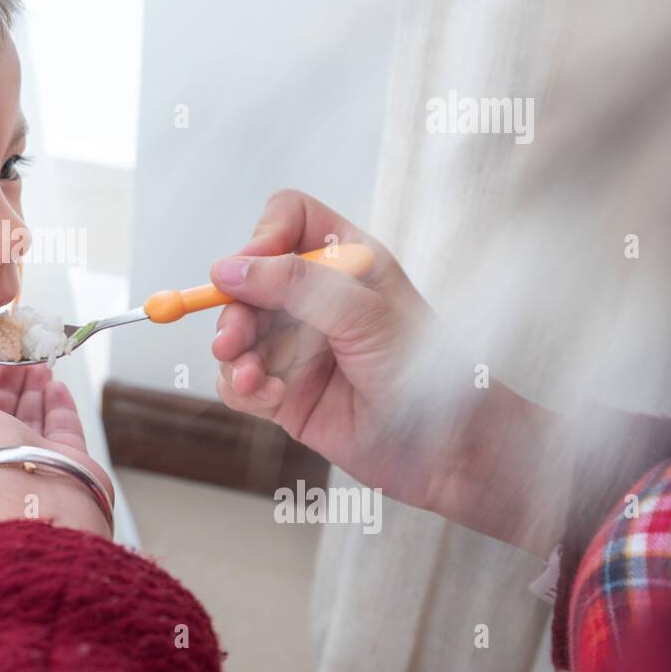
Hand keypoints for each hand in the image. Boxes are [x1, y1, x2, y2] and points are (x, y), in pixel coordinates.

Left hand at [0, 365, 114, 538]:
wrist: (7, 488)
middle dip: (0, 382)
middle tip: (9, 351)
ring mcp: (22, 470)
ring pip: (25, 422)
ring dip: (29, 387)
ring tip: (33, 358)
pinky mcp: (62, 468)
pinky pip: (61, 432)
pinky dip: (58, 405)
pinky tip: (54, 383)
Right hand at [208, 188, 539, 526]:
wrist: (443, 450)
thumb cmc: (424, 372)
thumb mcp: (363, 313)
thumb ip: (295, 284)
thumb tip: (227, 270)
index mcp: (345, 261)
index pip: (286, 221)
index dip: (262, 238)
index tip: (251, 271)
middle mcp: (316, 298)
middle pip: (247, 281)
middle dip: (235, 310)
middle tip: (234, 340)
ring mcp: (297, 345)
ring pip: (236, 332)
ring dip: (234, 354)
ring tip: (252, 377)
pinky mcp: (285, 391)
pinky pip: (240, 380)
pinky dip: (243, 388)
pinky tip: (269, 398)